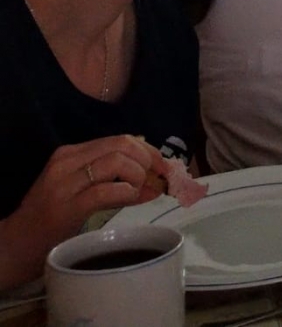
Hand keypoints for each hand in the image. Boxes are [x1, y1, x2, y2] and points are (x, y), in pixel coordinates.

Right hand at [0, 136, 163, 288]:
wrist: (17, 243)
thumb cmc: (51, 216)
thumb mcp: (80, 186)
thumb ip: (112, 176)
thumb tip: (156, 175)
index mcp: (71, 153)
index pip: (120, 140)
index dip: (148, 151)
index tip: (163, 166)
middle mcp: (67, 162)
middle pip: (122, 145)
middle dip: (149, 160)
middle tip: (159, 178)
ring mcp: (65, 184)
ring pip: (117, 162)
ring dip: (139, 176)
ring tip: (140, 191)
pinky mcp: (68, 207)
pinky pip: (107, 191)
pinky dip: (128, 192)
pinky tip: (132, 199)